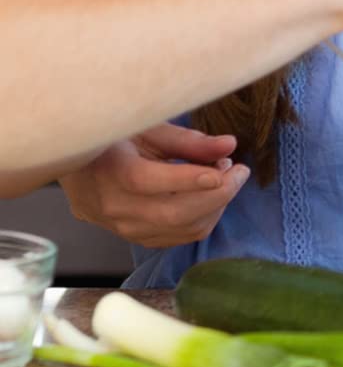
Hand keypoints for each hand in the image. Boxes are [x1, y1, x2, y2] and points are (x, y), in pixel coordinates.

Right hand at [59, 123, 247, 247]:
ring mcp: (120, 227)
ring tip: (227, 179)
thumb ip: (188, 139)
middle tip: (241, 171)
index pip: (151, 182)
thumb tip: (229, 145)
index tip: (226, 166)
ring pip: (178, 230)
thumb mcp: (148, 127)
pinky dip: (200, 220)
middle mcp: (113, 207)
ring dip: (213, 208)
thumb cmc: (116, 139)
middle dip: (217, 195)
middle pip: (172, 213)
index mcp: (111, 172)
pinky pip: (174, 238)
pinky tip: (210, 197)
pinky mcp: (131, 237)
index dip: (190, 178)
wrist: (77, 167)